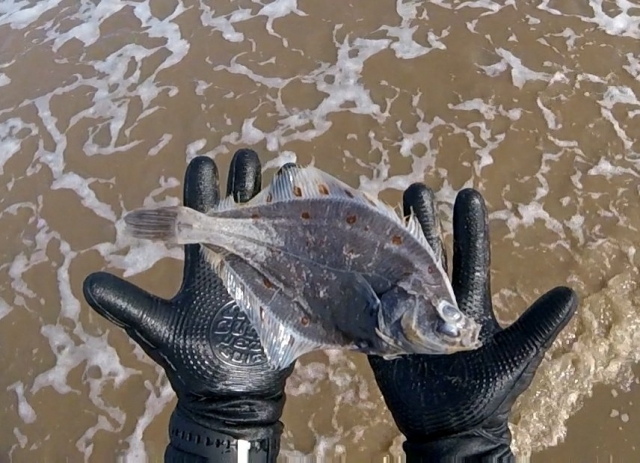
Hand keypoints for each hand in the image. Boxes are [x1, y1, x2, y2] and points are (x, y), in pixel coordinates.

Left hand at [82, 150, 293, 459]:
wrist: (233, 393)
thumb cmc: (195, 360)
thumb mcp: (158, 329)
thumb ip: (127, 305)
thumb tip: (87, 282)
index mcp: (202, 261)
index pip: (199, 214)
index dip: (202, 187)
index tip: (205, 164)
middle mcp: (230, 258)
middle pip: (237, 209)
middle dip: (243, 181)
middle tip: (248, 157)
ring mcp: (259, 269)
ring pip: (266, 223)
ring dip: (272, 195)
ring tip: (281, 167)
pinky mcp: (283, 285)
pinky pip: (292, 250)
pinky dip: (298, 225)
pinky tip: (306, 202)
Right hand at [368, 185, 576, 458]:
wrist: (452, 430)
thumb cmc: (488, 394)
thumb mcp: (517, 358)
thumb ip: (539, 327)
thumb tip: (571, 293)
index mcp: (468, 302)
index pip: (469, 257)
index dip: (469, 227)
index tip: (466, 194)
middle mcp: (436, 301)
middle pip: (429, 254)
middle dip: (422, 222)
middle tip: (415, 189)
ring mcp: (408, 315)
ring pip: (398, 272)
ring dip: (390, 244)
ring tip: (378, 211)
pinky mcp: (384, 335)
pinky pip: (372, 306)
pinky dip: (362, 283)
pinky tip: (351, 255)